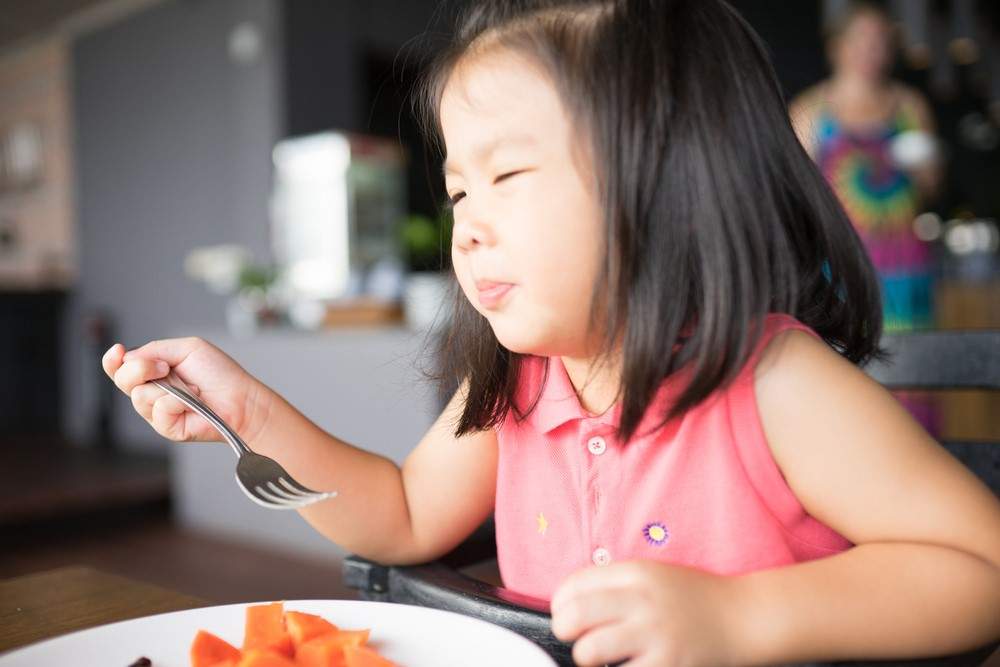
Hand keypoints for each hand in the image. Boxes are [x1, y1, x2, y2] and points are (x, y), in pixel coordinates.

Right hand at [102, 337, 273, 446]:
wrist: (240, 397)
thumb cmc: (219, 373)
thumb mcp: (186, 349)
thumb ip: (153, 349)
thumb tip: (126, 357)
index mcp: (153, 370)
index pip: (120, 367)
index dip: (112, 361)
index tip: (118, 352)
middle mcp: (151, 391)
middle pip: (122, 380)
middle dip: (140, 369)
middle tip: (165, 367)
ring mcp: (157, 410)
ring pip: (139, 396)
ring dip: (167, 387)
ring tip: (191, 388)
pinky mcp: (166, 427)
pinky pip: (158, 411)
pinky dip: (176, 403)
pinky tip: (192, 402)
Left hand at [550, 560, 746, 666]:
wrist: (742, 617)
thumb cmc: (692, 598)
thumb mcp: (653, 575)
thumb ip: (614, 584)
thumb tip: (569, 602)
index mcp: (635, 573)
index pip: (574, 584)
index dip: (560, 603)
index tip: (564, 613)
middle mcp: (642, 600)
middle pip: (574, 615)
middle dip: (564, 630)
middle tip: (575, 637)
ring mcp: (655, 635)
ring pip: (589, 651)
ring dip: (586, 658)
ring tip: (597, 658)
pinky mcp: (668, 665)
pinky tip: (626, 665)